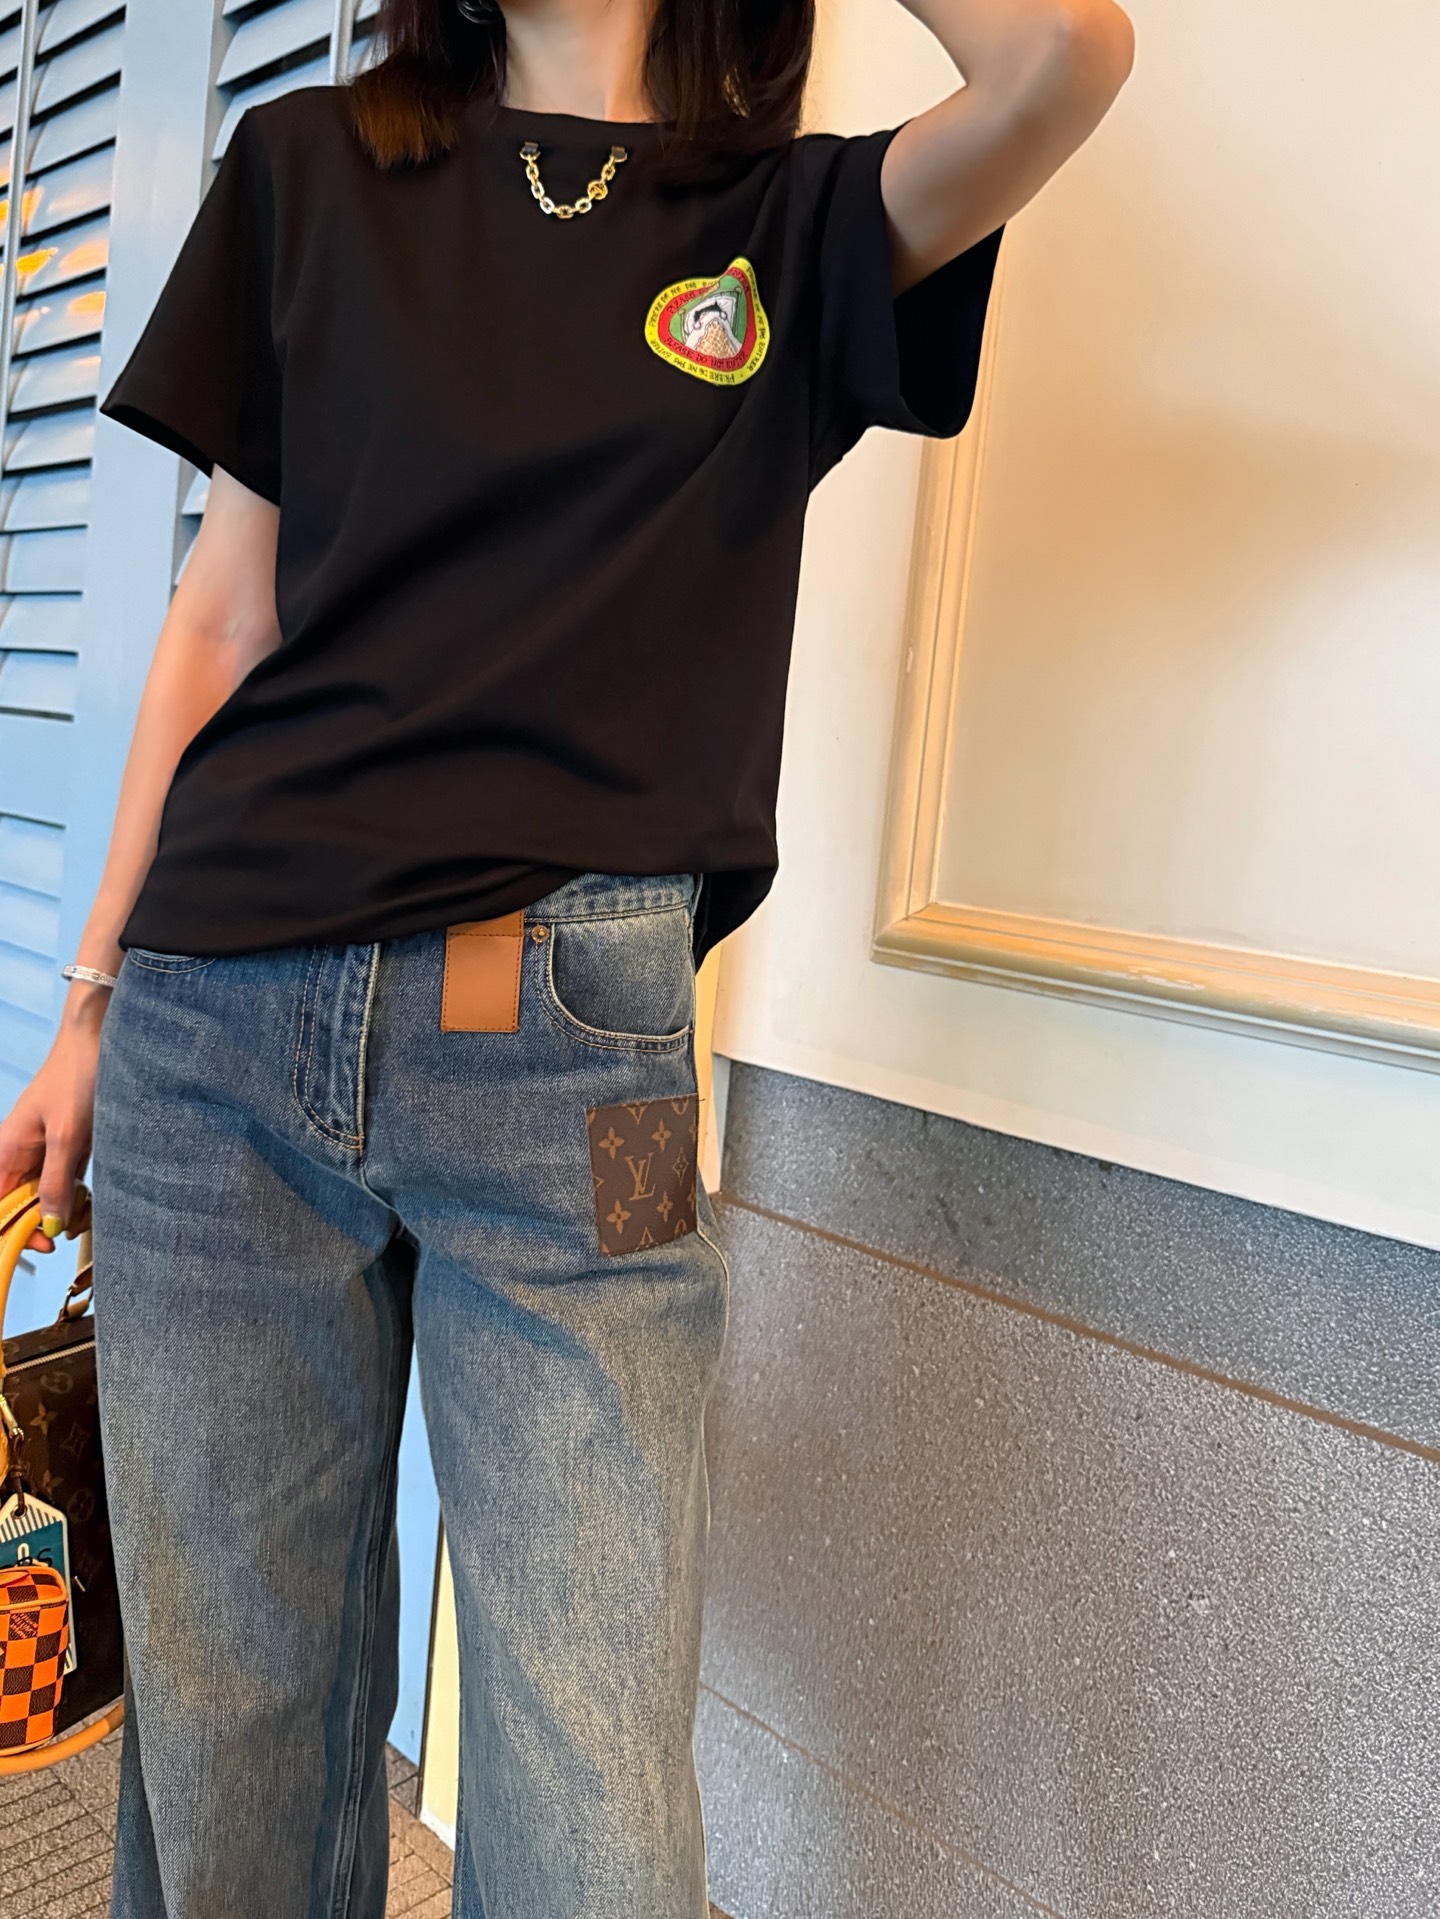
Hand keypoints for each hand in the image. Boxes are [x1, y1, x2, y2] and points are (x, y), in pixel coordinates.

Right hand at [0, 984, 109, 1253]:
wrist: (100, 1037)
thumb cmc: (78, 1077)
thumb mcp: (68, 1136)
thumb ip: (56, 1182)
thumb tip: (48, 1226)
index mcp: (6, 1152)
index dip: (12, 1231)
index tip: (44, 1243)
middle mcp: (19, 1154)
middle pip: (22, 1206)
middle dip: (46, 1223)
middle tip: (74, 1228)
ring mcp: (43, 1150)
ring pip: (47, 1196)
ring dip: (66, 1209)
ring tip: (88, 1211)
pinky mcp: (68, 1145)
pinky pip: (66, 1181)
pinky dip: (78, 1193)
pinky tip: (92, 1196)